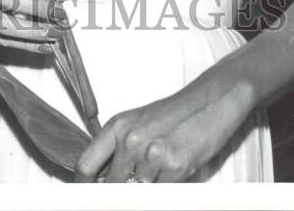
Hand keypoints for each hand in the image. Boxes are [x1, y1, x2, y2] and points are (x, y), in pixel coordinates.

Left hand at [75, 72, 254, 182]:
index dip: (83, 186)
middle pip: (110, 186)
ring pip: (137, 192)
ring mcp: (152, 155)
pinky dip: (165, 188)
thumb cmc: (175, 114)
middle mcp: (130, 140)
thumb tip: (102, 180)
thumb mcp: (138, 124)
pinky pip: (161, 193)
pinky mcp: (175, 167)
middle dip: (120, 190)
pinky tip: (174, 171)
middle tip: (137, 179)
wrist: (210, 101)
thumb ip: (119, 149)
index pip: (86, 166)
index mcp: (117, 127)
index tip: (87, 194)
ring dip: (147, 187)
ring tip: (160, 169)